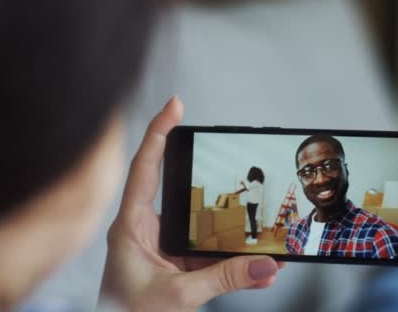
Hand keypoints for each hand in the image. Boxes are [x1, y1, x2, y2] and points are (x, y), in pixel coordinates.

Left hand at [99, 96, 282, 310]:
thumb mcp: (178, 295)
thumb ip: (223, 279)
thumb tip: (265, 265)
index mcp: (132, 227)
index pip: (145, 167)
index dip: (159, 132)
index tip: (176, 105)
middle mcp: (147, 232)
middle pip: (181, 190)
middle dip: (210, 179)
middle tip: (232, 160)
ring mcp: (164, 249)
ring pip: (203, 227)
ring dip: (233, 232)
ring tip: (262, 233)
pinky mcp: (178, 268)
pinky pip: (212, 257)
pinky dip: (235, 263)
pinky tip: (259, 270)